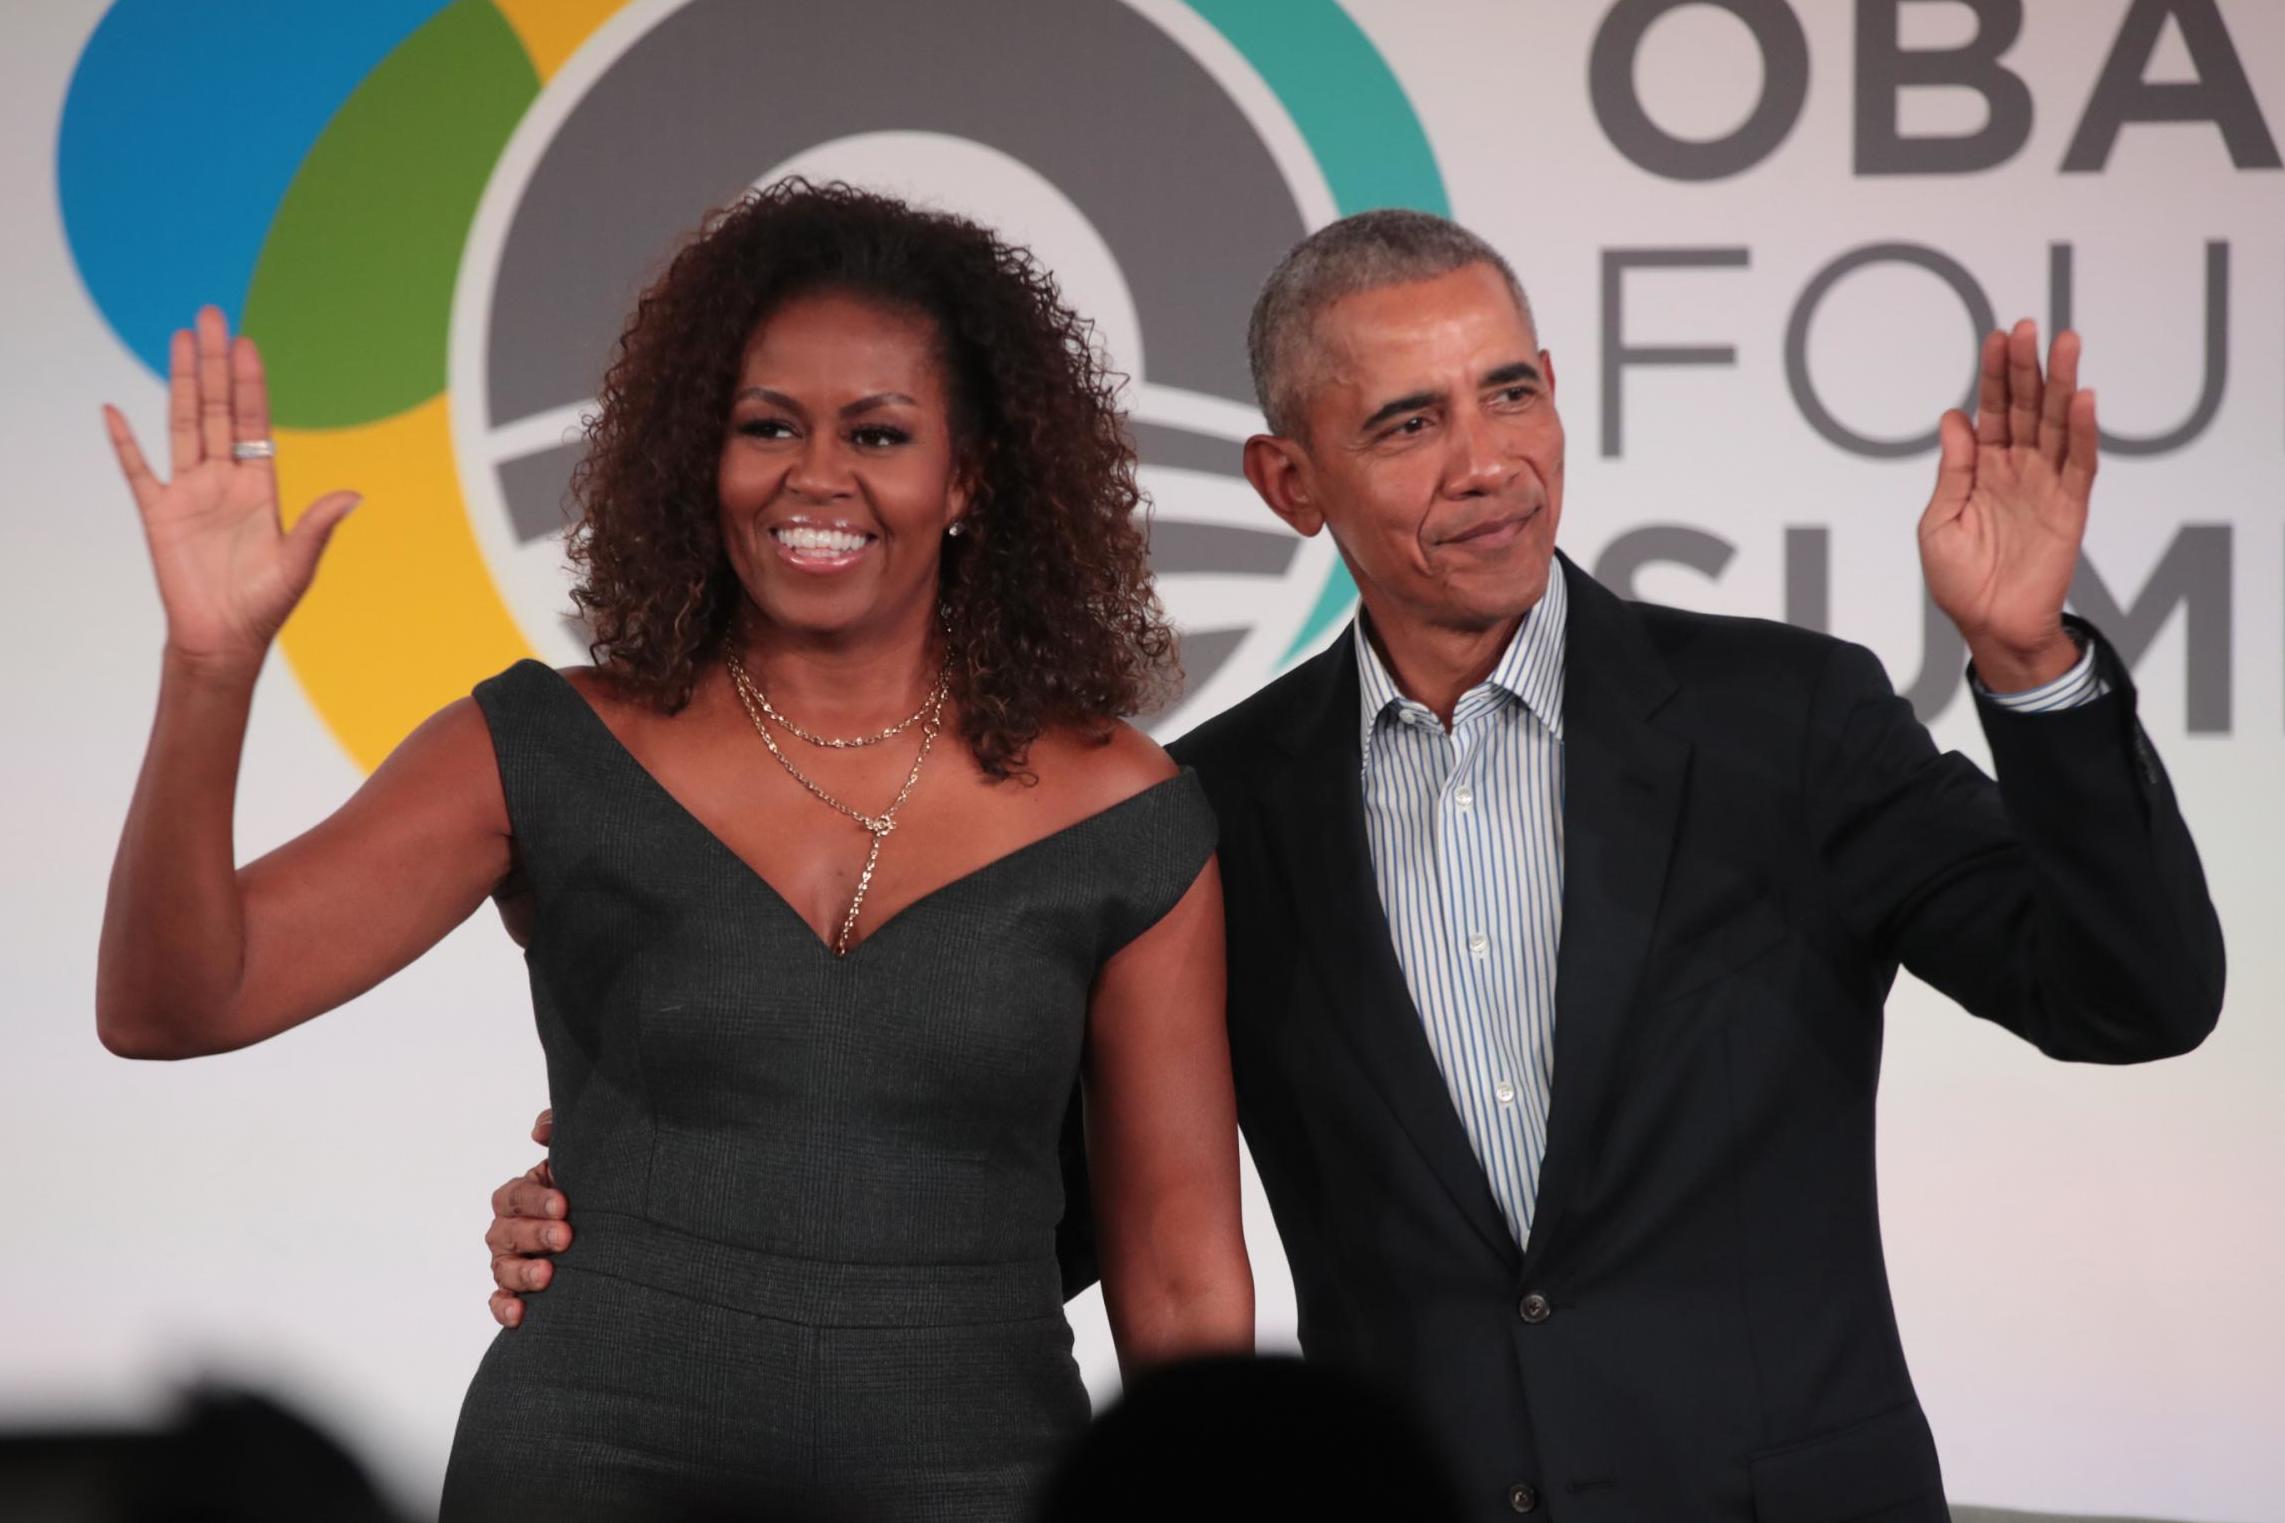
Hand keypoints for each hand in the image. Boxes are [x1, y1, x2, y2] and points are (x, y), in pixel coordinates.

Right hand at [102, 306, 359, 680]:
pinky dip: (124, 442)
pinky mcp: (158, 513)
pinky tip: (113, 411)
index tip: (246, 344)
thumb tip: (354, 496)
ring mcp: (189, 493)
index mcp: (260, 486)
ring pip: (183, 425)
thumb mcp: (298, 564)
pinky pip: (137, 470)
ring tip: (180, 340)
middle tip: (210, 317)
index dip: (250, 384)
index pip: (254, 422)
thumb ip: (319, 526)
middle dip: (215, 365)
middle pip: (217, 410)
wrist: (224, 639)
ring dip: (181, 383)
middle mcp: (224, 480)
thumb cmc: (264, 605)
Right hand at [486, 1109, 568, 1328]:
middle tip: (565, 1236)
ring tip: (548, 1275)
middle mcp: (508, 1229)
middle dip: (535, 1234)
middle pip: (506, 1232)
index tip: (563, 1204)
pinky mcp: (515, 1292)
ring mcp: (510, 1262)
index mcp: (520, 1196)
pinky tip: (519, 1314)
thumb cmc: (588, 1191)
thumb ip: (559, 1134)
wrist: (610, 1230)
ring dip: (522, 1273)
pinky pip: (500, 1301)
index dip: (535, 1199)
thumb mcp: (579, 1159)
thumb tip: (539, 1131)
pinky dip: (504, 1308)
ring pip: (502, 1268)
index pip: (515, 1195)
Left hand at [1919, 319, 2095, 692]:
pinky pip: (2080, 463)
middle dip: (2027, 367)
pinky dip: (2084, 431)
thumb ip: (1952, 470)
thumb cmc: (1959, 581)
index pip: (1992, 410)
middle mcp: (2017, 469)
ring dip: (2063, 384)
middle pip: (2026, 407)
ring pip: (2058, 424)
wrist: (1989, 626)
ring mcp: (2045, 485)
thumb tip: (1954, 416)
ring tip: (2066, 344)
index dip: (1994, 375)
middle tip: (2029, 327)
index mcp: (1982, 469)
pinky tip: (2084, 398)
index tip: (1995, 337)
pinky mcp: (2070, 507)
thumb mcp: (1939, 521)